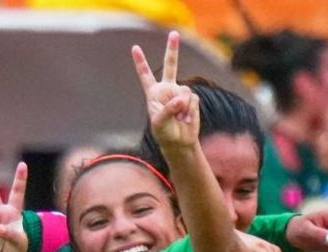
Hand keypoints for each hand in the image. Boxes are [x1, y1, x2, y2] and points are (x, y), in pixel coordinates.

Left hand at [132, 32, 197, 151]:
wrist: (180, 142)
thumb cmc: (164, 133)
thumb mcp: (160, 123)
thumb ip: (169, 108)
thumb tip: (182, 98)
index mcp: (153, 93)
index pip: (146, 75)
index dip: (141, 62)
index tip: (135, 48)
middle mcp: (167, 89)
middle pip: (171, 65)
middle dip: (172, 49)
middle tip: (174, 33)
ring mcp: (180, 93)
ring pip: (184, 92)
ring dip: (182, 108)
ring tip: (179, 119)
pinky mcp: (192, 99)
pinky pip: (193, 100)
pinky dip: (190, 111)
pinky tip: (186, 119)